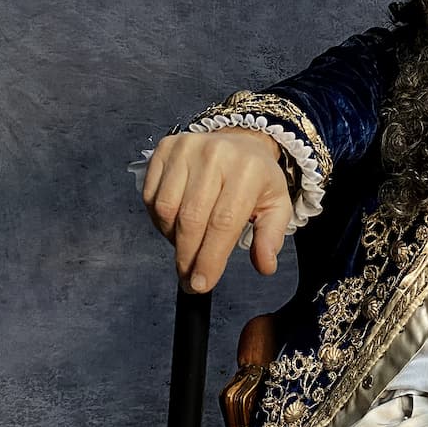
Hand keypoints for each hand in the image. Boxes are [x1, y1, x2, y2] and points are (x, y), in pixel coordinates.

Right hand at [143, 127, 292, 291]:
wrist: (240, 142)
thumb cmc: (257, 178)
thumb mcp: (276, 205)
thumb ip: (271, 237)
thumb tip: (265, 265)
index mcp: (248, 169)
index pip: (224, 222)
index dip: (210, 258)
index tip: (201, 284)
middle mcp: (216, 154)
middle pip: (192, 218)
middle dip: (188, 256)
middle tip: (188, 278)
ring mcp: (187, 148)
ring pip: (167, 209)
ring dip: (172, 238)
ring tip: (187, 245)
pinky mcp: (166, 149)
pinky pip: (151, 195)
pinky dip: (159, 220)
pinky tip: (174, 225)